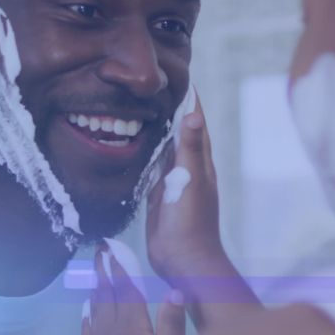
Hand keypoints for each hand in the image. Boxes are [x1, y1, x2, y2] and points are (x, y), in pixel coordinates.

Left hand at [82, 246, 185, 334]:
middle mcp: (112, 334)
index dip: (120, 268)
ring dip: (95, 290)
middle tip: (99, 250)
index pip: (126, 291)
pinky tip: (86, 311)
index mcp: (134, 329)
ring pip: (95, 312)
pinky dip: (86, 318)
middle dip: (103, 272)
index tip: (113, 248)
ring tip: (94, 273)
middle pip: (107, 296)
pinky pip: (86, 334)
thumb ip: (172, 327)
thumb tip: (175, 291)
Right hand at [145, 97, 260, 328]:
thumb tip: (195, 114)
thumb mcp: (190, 179)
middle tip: (156, 85)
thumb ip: (190, 148)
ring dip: (158, 130)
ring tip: (142, 107)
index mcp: (200, 161)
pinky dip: (146, 154)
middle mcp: (188, 168)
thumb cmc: (191, 221)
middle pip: (180, 132)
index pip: (196, 122)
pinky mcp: (159, 195)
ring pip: (165, 149)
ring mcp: (173, 182)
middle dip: (172, 109)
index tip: (182, 75)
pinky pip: (152, 168)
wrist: (183, 260)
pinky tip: (134, 145)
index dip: (190, 100)